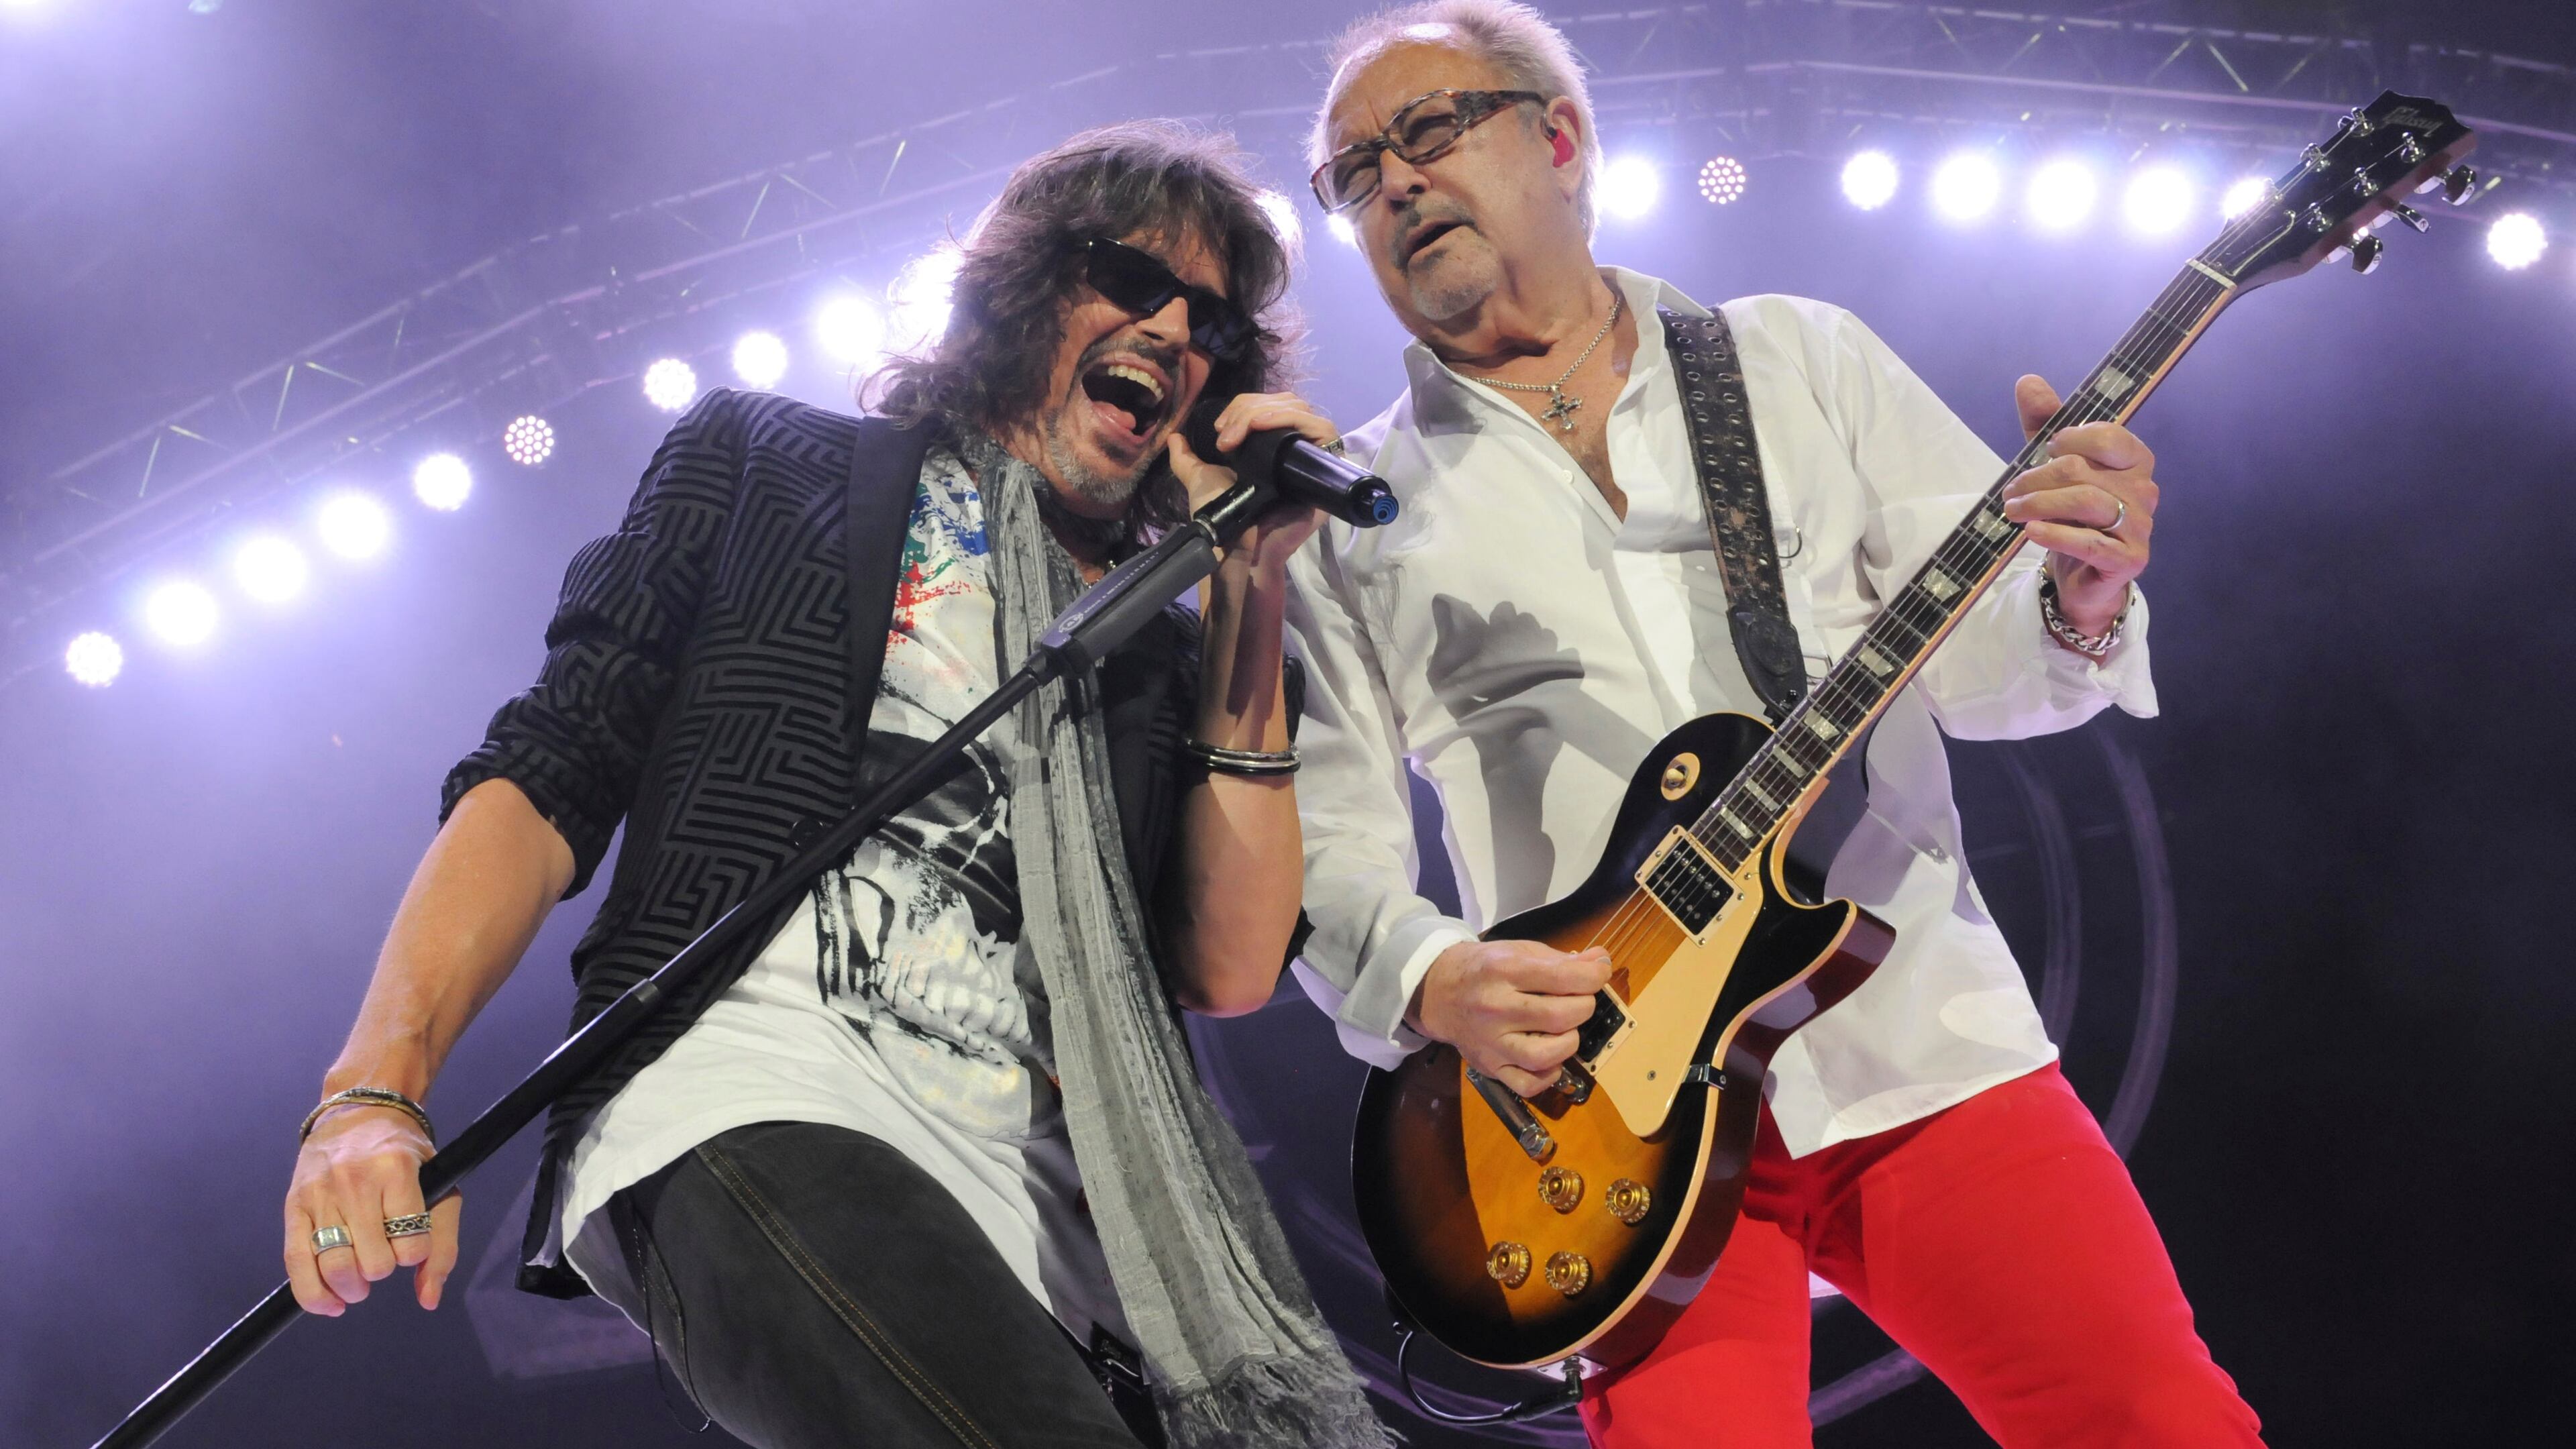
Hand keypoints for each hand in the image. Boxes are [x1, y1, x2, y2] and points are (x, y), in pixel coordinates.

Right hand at [283, 1105, 460, 1315]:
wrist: (359, 1113)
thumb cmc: (406, 1156)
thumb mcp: (439, 1185)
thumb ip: (442, 1243)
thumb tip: (429, 1300)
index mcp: (396, 1170)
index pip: (411, 1244)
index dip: (415, 1255)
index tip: (412, 1243)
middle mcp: (355, 1180)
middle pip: (372, 1262)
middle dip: (382, 1273)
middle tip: (383, 1262)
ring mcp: (320, 1193)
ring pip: (335, 1267)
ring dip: (351, 1289)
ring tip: (359, 1283)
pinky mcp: (294, 1205)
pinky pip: (296, 1263)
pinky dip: (313, 1295)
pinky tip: (330, 1303)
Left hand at [1165, 390, 1335, 575]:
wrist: (1239, 543)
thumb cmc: (1222, 513)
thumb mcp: (1199, 478)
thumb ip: (1186, 458)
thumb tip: (1175, 437)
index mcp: (1272, 448)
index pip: (1270, 405)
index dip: (1245, 405)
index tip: (1220, 428)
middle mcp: (1295, 450)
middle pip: (1286, 402)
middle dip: (1250, 408)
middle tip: (1226, 433)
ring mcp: (1313, 459)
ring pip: (1302, 410)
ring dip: (1267, 411)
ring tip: (1242, 430)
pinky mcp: (1326, 469)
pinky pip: (1323, 430)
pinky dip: (1291, 419)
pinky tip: (1263, 426)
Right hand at [1409, 939, 1615, 1096]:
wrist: (1437, 991)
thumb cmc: (1485, 967)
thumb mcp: (1518, 951)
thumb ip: (1561, 959)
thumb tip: (1601, 962)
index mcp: (1504, 970)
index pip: (1565, 977)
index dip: (1595, 974)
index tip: (1599, 971)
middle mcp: (1496, 1007)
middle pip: (1561, 1016)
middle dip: (1584, 1006)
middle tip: (1579, 1000)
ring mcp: (1491, 1042)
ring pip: (1546, 1055)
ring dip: (1569, 1041)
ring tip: (1565, 1029)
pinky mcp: (1489, 1067)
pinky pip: (1528, 1084)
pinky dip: (1548, 1075)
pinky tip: (1550, 1058)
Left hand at [2001, 375, 2157, 638]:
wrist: (2082, 575)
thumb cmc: (2070, 514)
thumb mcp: (2054, 463)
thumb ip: (2045, 423)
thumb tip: (2027, 380)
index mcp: (2134, 460)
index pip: (2105, 436)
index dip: (2068, 441)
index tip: (2044, 452)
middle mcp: (2144, 490)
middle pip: (2082, 470)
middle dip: (2037, 478)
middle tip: (2010, 493)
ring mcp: (2140, 526)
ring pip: (2085, 502)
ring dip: (2039, 504)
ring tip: (2012, 510)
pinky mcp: (2129, 559)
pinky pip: (2089, 542)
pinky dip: (2055, 534)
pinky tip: (2031, 532)